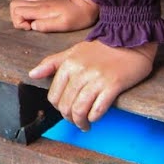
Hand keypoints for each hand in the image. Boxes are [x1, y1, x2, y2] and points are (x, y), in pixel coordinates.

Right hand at [9, 0, 99, 33]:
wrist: (87, 3)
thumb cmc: (78, 16)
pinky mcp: (45, 0)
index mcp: (42, 9)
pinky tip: (34, 16)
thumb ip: (46, 25)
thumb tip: (32, 26)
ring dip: (19, 11)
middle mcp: (39, 2)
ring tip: (29, 21)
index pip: (18, 10)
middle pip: (14, 3)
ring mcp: (41, 0)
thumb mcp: (64, 25)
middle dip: (16, 17)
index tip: (30, 28)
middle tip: (28, 25)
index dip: (19, 22)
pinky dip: (25, 7)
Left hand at [28, 39, 155, 128]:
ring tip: (85, 124)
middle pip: (66, 106)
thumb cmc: (103, 47)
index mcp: (69, 64)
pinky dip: (94, 117)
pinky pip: (98, 109)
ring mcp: (97, 79)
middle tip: (76, 120)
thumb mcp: (74, 51)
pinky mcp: (113, 85)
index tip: (66, 110)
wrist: (131, 39)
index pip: (54, 95)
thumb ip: (52, 63)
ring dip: (81, 122)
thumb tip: (33, 74)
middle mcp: (80, 72)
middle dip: (70, 118)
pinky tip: (95, 117)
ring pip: (80, 110)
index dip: (59, 107)